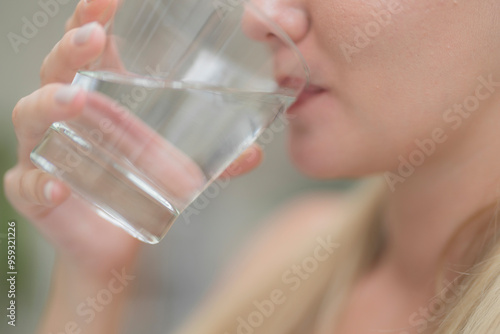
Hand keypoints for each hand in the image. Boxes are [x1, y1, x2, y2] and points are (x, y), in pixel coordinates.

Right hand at [4, 0, 261, 277]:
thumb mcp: (177, 168)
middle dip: (70, 49)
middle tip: (93, 38)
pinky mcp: (36, 194)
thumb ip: (215, 160)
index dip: (89, 19)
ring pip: (31, 116)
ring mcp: (44, 152)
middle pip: (56, 70)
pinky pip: (26, 184)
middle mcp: (65, 118)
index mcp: (98, 100)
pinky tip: (56, 189)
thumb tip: (256, 153)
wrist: (115, 243)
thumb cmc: (138, 188)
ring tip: (74, 100)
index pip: (87, 50)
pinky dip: (37, 185)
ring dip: (50, 104)